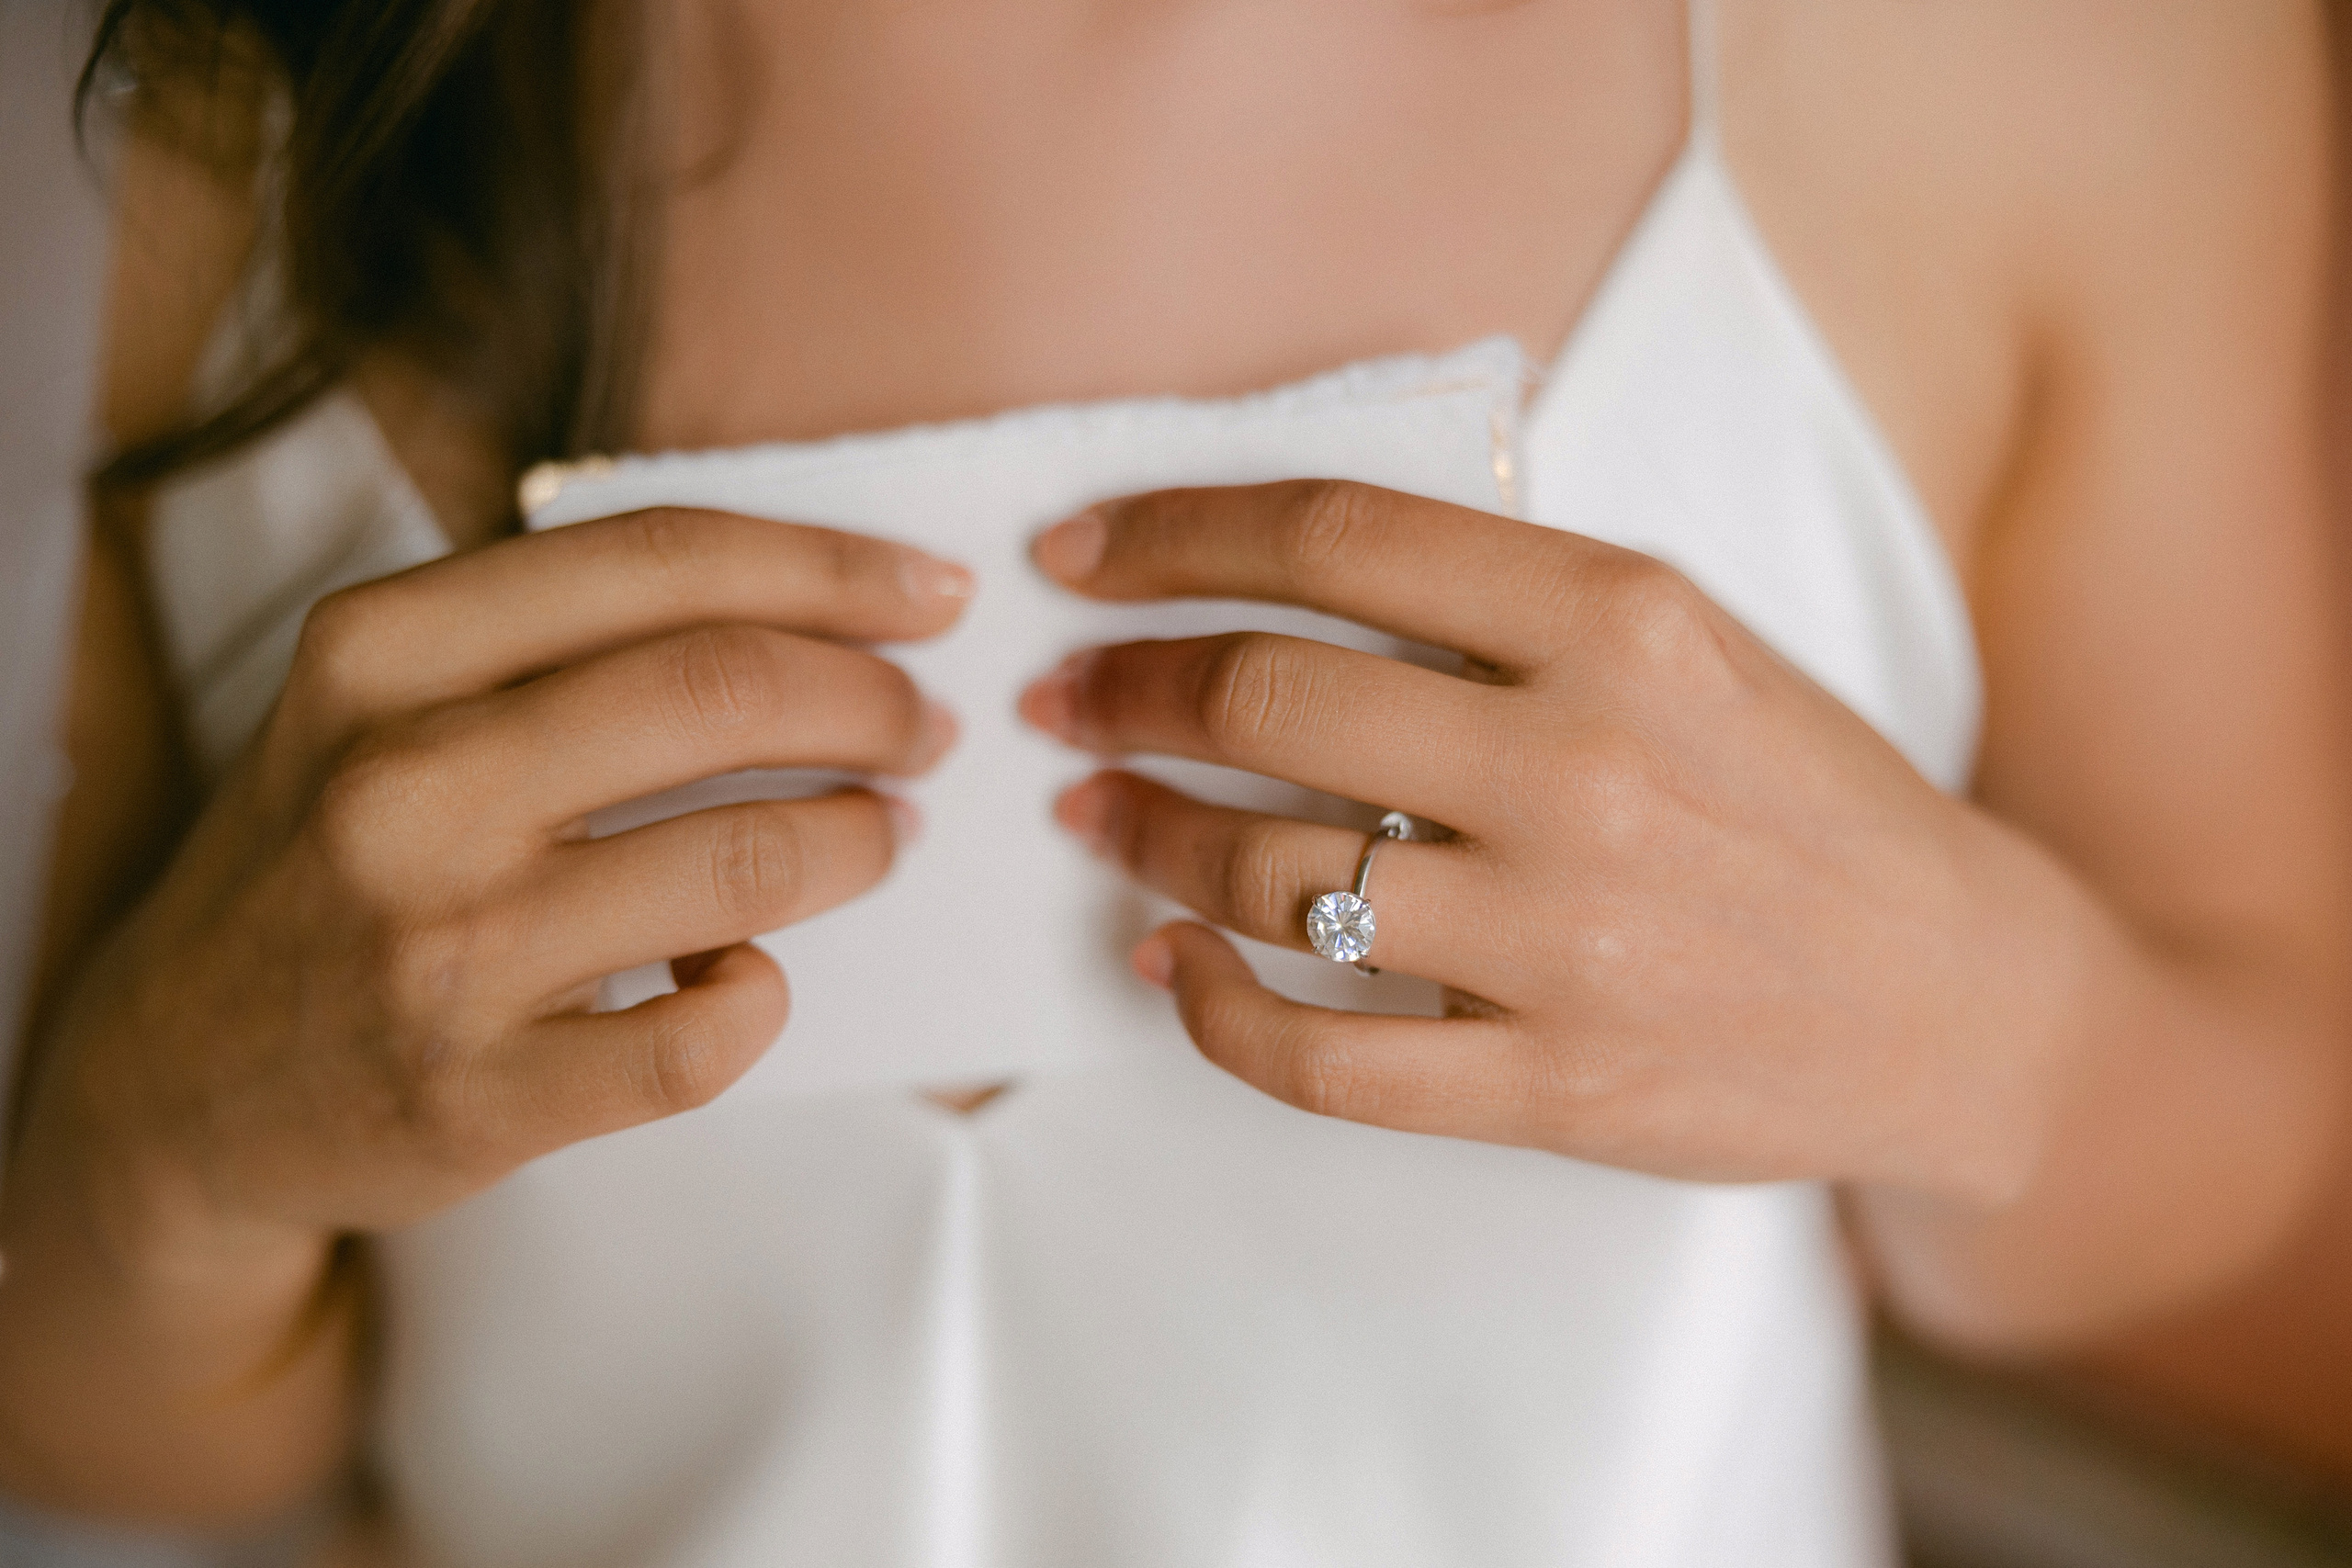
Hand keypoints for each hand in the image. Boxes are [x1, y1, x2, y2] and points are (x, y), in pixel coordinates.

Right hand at [19, 509, 969, 1273]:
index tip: (931, 592)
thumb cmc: (333, 860)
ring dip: (857, 841)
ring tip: (882, 835)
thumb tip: (809, 607)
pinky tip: (749, 977)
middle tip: (925, 727)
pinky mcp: (482, 1094)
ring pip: (743, 864)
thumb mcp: (380, 704)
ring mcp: (441, 948)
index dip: (829, 567)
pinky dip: (765, 998)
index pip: (657, 561)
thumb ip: (553, 636)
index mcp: (380, 653)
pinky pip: (704, 1039)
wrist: (177, 1082)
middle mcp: (400, 787)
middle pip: (721, 693)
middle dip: (872, 702)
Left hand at [1021, 480, 2071, 1204]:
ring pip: (1267, 872)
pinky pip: (1316, 1053)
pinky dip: (1209, 1006)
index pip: (1335, 535)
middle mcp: (1585, 764)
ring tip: (1097, 819)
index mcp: (1622, 620)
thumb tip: (1276, 576)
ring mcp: (1566, 936)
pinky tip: (1171, 964)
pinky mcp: (1553, 1082)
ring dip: (1143, 835)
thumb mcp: (1693, 644)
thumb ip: (1508, 604)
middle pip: (1267, 693)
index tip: (1078, 552)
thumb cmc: (1803, 804)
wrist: (1957, 1001)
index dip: (1171, 532)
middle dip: (1123, 686)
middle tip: (1065, 698)